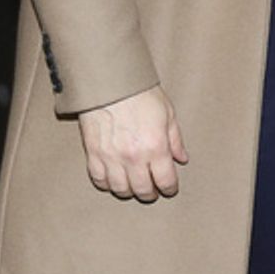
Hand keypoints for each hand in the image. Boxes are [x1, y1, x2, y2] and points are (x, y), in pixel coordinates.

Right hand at [78, 86, 188, 200]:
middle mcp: (134, 156)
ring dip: (129, 191)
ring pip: (120, 189)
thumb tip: (181, 158)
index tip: (169, 188)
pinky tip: (113, 179)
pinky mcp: (93, 153)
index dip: (170, 188)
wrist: (110, 80)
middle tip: (152, 190)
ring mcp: (111, 157)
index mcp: (156, 147)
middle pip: (143, 190)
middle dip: (150, 193)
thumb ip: (175, 139)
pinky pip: (99, 179)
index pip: (165, 181)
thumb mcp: (167, 112)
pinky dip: (107, 183)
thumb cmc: (140, 92)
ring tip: (133, 185)